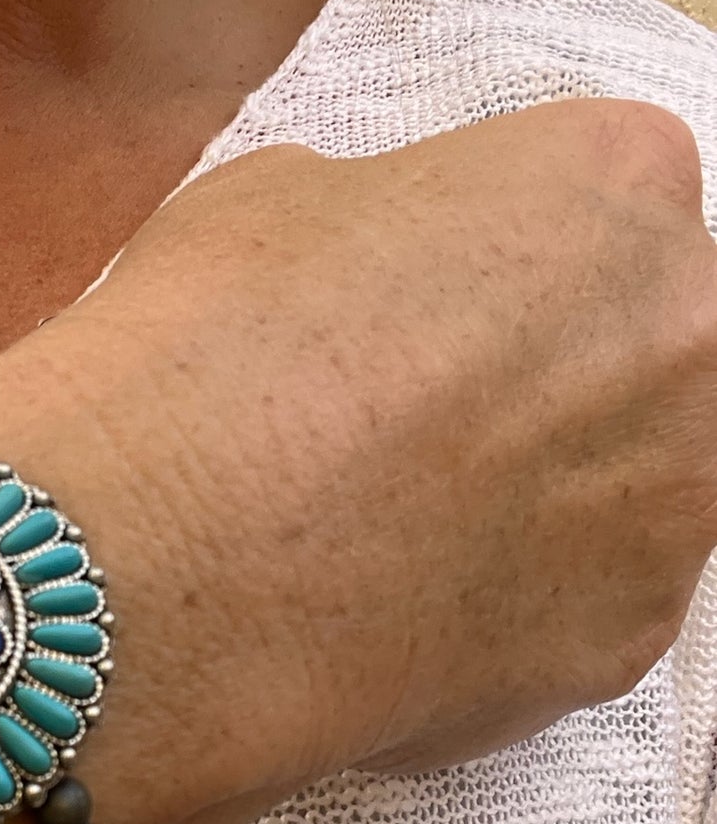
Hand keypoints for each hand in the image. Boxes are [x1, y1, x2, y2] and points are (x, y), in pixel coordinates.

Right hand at [0, 98, 716, 823]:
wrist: (159, 565)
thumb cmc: (205, 355)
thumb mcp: (278, 203)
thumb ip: (391, 219)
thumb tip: (391, 268)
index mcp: (616, 181)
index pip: (607, 198)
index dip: (506, 256)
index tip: (436, 303)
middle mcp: (692, 336)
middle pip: (654, 343)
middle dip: (557, 374)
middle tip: (425, 420)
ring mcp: (678, 502)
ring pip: (639, 485)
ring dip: (549, 495)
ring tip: (404, 527)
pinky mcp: (629, 642)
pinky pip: (586, 607)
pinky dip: (510, 608)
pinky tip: (399, 607)